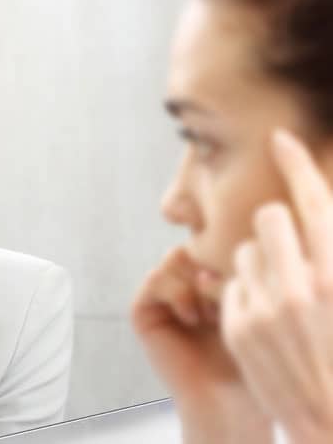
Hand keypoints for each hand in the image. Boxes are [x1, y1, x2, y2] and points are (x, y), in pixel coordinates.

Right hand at [132, 248, 272, 442]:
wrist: (226, 398)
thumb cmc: (247, 354)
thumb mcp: (245, 301)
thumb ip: (226, 266)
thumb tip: (211, 238)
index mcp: (206, 279)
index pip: (209, 241)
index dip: (225, 254)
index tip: (241, 284)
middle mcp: (182, 284)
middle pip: (191, 245)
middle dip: (210, 267)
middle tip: (225, 296)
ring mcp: (161, 297)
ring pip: (173, 259)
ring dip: (195, 281)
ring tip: (211, 311)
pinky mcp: (142, 310)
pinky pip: (155, 278)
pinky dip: (177, 293)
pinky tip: (193, 318)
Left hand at [221, 129, 332, 443]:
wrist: (331, 416)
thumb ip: (329, 251)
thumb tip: (319, 218)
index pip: (312, 201)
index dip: (296, 163)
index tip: (280, 139)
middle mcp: (302, 285)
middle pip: (269, 216)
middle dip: (276, 226)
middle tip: (288, 250)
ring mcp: (265, 306)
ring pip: (243, 251)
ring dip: (260, 264)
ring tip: (283, 298)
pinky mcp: (237, 326)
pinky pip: (232, 285)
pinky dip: (247, 294)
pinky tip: (267, 323)